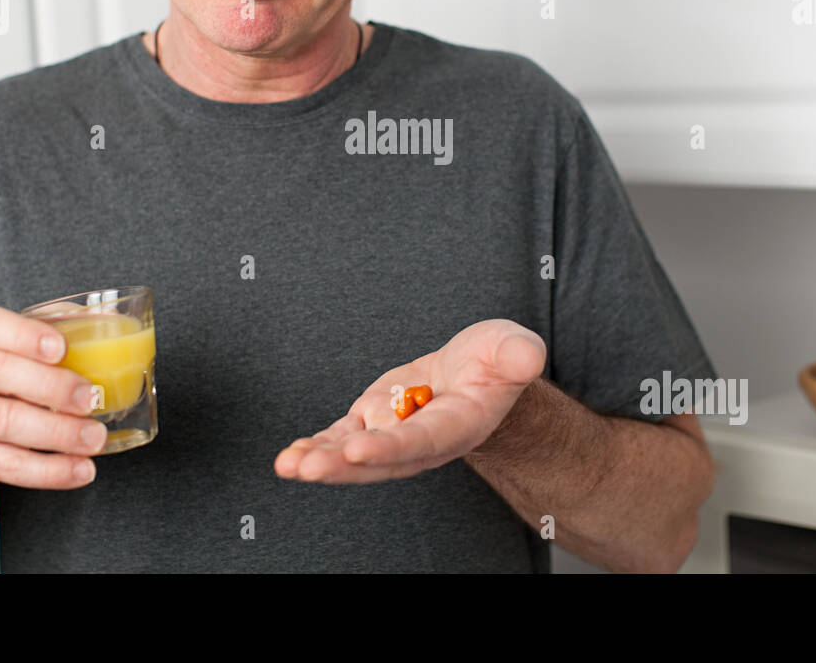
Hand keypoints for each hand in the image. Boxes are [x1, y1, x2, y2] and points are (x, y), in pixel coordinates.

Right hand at [0, 303, 107, 488]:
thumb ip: (61, 324)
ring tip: (95, 437)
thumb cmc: (6, 363)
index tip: (61, 348)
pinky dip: (50, 471)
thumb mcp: (22, 336)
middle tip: (92, 398)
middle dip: (52, 386)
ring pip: (5, 422)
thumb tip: (111, 318)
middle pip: (0, 372)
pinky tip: (81, 469)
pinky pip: (9, 465)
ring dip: (58, 432)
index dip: (24, 335)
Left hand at [274, 319, 545, 483]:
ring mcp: (393, 434)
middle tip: (309, 468)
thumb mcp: (512, 348)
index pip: (422, 440)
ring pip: (353, 454)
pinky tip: (290, 457)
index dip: (390, 447)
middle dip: (343, 465)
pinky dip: (315, 448)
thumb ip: (518, 355)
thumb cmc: (497, 361)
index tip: (358, 449)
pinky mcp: (372, 423)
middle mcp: (422, 440)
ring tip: (289, 465)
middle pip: (381, 459)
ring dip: (320, 461)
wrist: (479, 375)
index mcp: (458, 424)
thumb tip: (526, 356)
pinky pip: (340, 440)